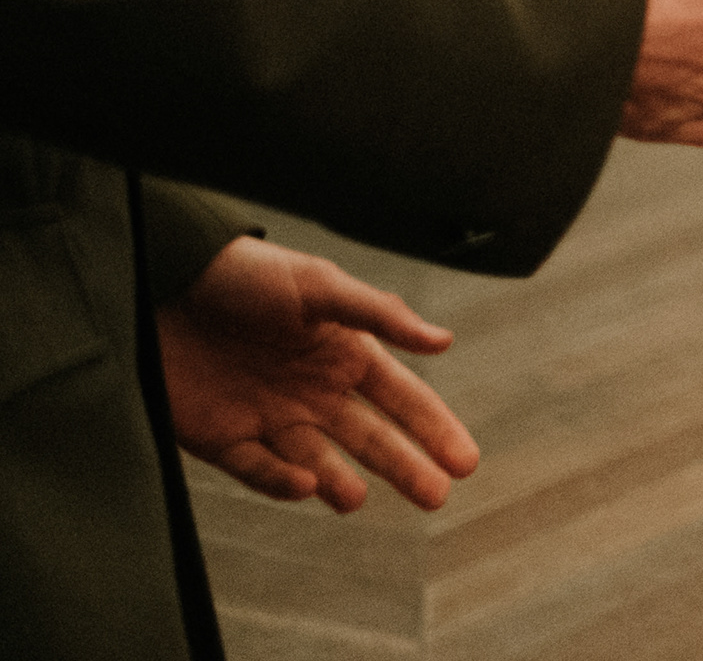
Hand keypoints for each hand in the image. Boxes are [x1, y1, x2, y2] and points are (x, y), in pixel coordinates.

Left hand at [158, 237, 476, 512]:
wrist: (164, 282)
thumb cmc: (247, 274)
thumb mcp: (319, 286)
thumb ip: (379, 316)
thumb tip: (444, 342)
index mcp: (345, 353)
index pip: (404, 399)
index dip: (435, 429)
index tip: (465, 461)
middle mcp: (316, 391)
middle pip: (371, 438)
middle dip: (405, 467)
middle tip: (436, 497)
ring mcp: (271, 417)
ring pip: (317, 463)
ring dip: (340, 483)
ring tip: (359, 500)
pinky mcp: (223, 438)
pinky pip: (258, 470)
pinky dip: (281, 482)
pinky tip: (305, 485)